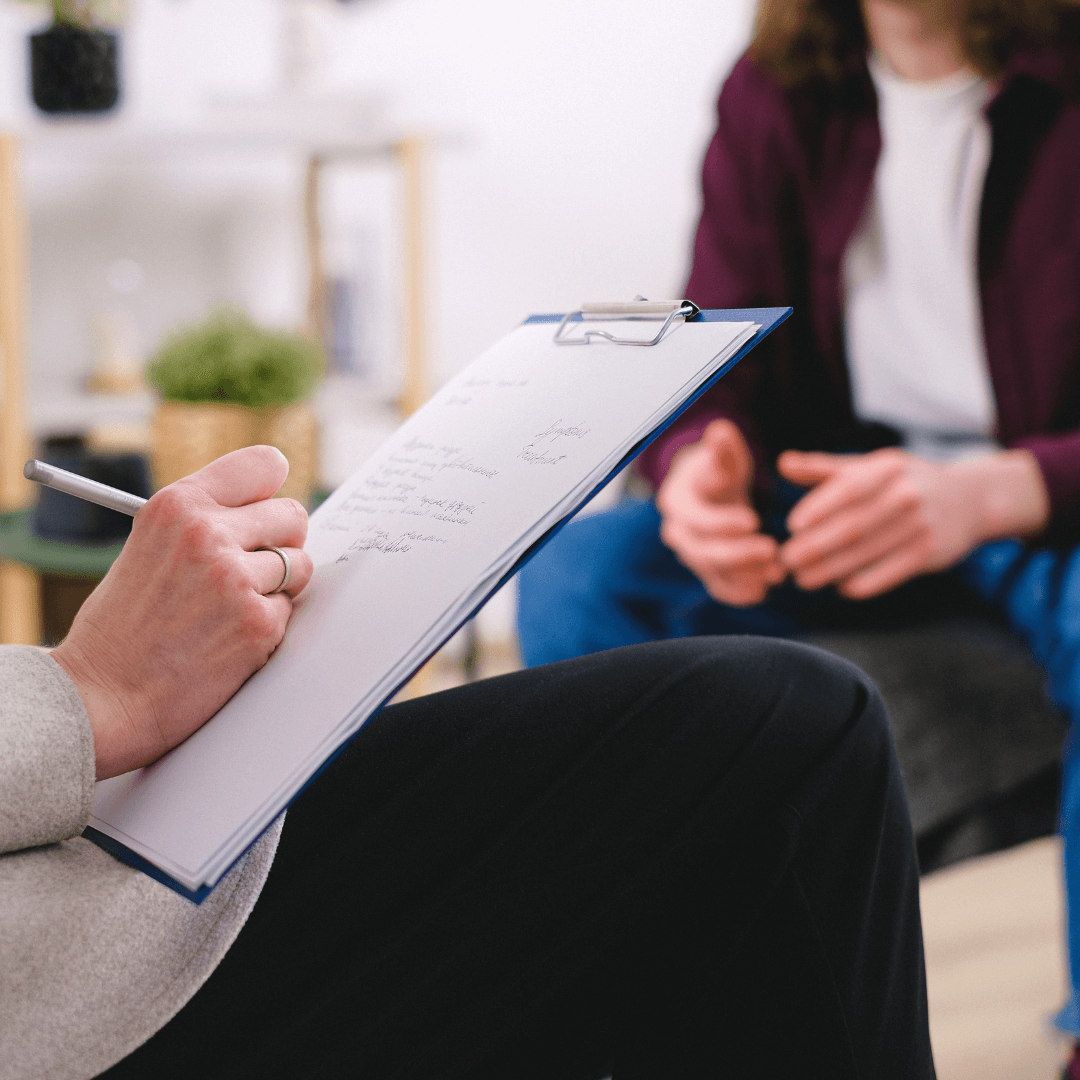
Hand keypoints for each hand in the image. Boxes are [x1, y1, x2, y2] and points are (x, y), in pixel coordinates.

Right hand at [52, 445, 314, 779]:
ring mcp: (235, 578)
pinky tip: (229, 637)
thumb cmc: (121, 627)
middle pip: (292, 514)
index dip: (270, 490)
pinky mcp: (257, 622)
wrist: (99, 696)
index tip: (267, 506)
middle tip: (254, 566)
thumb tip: (266, 514)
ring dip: (277, 586)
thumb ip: (203, 525)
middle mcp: (208, 533)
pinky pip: (290, 609)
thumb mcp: (149, 547)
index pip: (262, 466)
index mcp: (177, 505)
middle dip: (281, 541)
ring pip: (300, 564)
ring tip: (232, 607)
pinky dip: (268, 625)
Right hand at [656, 419, 784, 605]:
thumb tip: (721, 430)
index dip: (721, 522)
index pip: (695, 518)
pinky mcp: (707, 571)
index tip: (753, 520)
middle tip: (771, 550)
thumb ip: (723, 449)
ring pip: (713, 572)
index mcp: (677, 502)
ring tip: (777, 572)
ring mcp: (691, 555)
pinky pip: (719, 588)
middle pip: (702, 551)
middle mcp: (678, 532)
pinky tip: (763, 591)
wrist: (712, 493)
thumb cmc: (718, 470)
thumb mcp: (723, 456)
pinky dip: (740, 593)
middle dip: (737, 554)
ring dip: (744, 575)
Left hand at [778, 447, 1049, 599]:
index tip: (793, 526)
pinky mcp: (930, 553)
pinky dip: (862, 583)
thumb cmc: (904, 481)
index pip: (848, 488)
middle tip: (787, 561)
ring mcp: (920, 525)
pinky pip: (890, 573)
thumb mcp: (870, 465)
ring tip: (803, 579)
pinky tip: (840, 587)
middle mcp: (905, 495)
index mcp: (886, 468)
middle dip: (815, 547)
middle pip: (853, 526)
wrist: (969, 499)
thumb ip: (824, 467)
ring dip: (830, 570)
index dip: (818, 508)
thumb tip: (783, 464)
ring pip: (867, 553)